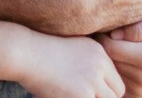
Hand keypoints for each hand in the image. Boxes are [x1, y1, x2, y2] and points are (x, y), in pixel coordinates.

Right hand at [13, 34, 127, 97]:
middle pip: (116, 92)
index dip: (105, 90)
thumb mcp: (68, 48)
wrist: (24, 52)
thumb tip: (87, 84)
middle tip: (83, 95)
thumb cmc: (38, 51)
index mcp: (99, 53)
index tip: (89, 92)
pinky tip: (64, 96)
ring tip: (73, 95)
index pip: (115, 79)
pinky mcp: (82, 94)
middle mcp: (100, 65)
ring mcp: (93, 80)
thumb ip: (84, 61)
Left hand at [98, 14, 141, 96]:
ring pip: (111, 71)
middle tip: (111, 34)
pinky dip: (116, 69)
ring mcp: (141, 89)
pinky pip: (117, 80)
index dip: (105, 35)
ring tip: (119, 45)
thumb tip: (114, 35)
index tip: (109, 27)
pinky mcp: (138, 94)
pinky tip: (123, 58)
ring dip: (110, 58)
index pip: (110, 47)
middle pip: (109, 60)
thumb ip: (139, 28)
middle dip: (106, 47)